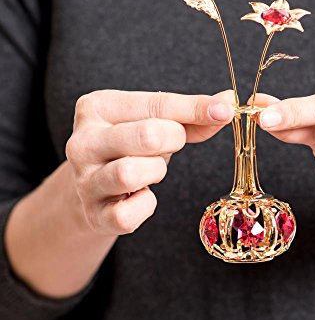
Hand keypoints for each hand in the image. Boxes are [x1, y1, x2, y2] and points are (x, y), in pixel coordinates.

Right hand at [66, 89, 233, 235]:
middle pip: (146, 136)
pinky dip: (145, 206)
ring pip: (130, 173)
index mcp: (97, 107)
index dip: (196, 109)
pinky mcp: (94, 215)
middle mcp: (83, 142)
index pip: (157, 104)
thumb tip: (227, 103)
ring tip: (151, 169)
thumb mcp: (155, 122)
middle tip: (171, 143)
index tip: (225, 112)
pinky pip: (129, 214)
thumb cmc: (131, 147)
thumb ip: (190, 115)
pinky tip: (141, 195)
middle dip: (172, 140)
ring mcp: (84, 180)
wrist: (93, 186)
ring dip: (155, 172)